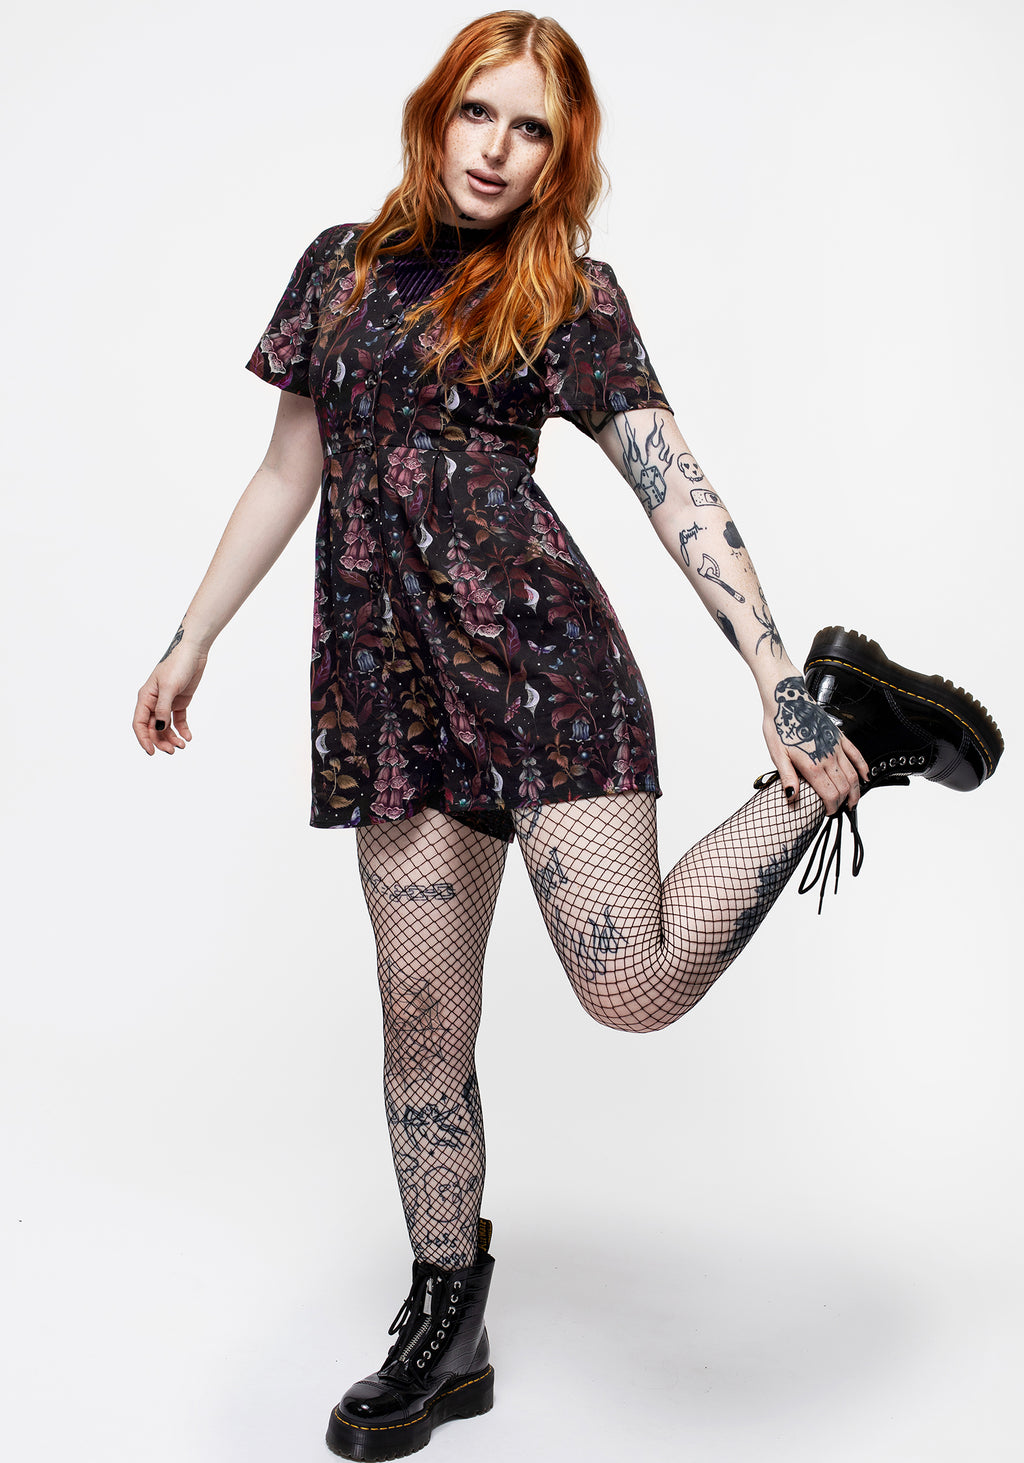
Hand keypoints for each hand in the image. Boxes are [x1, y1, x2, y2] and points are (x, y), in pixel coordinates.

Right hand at [133, 635, 207, 755]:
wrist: (193, 652)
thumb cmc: (177, 665)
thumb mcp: (169, 687)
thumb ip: (162, 709)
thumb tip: (159, 728)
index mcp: (145, 698)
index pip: (139, 723)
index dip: (143, 739)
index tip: (151, 752)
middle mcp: (153, 702)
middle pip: (153, 728)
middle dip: (160, 741)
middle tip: (172, 751)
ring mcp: (166, 702)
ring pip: (165, 726)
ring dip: (171, 738)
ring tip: (182, 745)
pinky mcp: (179, 702)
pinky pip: (178, 720)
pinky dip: (182, 730)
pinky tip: (188, 737)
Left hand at [762, 674, 869, 813]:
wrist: (788, 701)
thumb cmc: (780, 726)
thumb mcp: (777, 754)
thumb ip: (787, 777)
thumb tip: (792, 797)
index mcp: (812, 764)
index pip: (830, 795)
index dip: (830, 808)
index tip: (827, 813)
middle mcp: (828, 757)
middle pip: (844, 788)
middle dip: (842, 802)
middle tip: (837, 810)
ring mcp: (837, 747)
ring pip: (853, 775)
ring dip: (855, 791)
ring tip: (852, 802)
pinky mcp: (840, 738)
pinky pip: (857, 756)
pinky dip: (863, 768)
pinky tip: (865, 777)